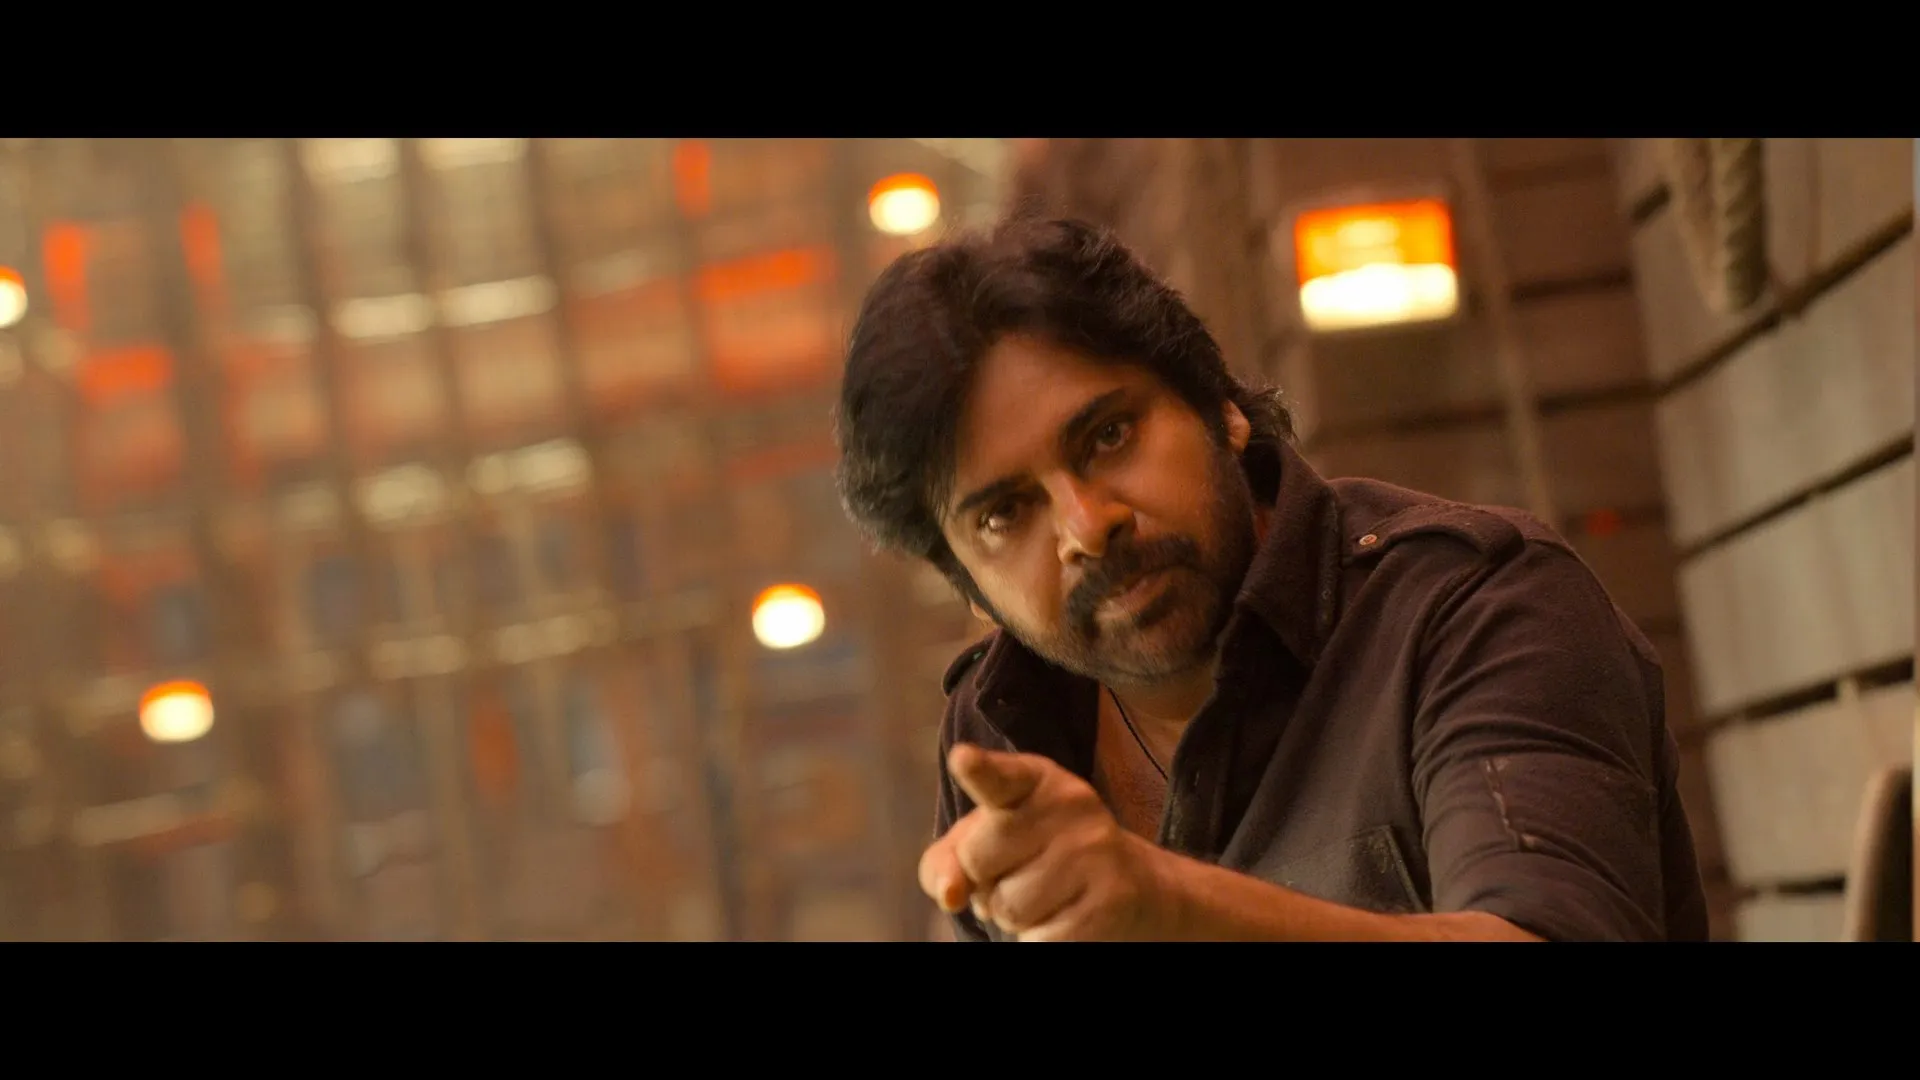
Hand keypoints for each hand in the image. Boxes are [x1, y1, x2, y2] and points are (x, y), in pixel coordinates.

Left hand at [918, 742, 1174, 940]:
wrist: (1129, 889)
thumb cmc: (1037, 859)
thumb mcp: (988, 844)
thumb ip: (948, 860)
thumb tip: (950, 895)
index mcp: (1034, 779)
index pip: (1000, 776)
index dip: (979, 770)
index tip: (963, 760)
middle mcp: (1070, 805)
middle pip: (977, 858)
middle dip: (985, 879)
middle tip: (1021, 872)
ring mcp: (1095, 852)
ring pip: (1006, 907)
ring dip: (1013, 916)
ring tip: (1046, 896)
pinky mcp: (1110, 901)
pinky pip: (1039, 939)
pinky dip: (1039, 939)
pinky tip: (1066, 918)